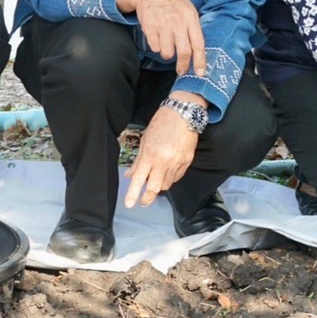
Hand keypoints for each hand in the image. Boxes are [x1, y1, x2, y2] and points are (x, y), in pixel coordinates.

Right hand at [117, 0, 206, 77]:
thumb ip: (193, 28)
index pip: (198, 44)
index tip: (200, 73)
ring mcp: (163, 25)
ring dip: (167, 54)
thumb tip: (199, 51)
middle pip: (183, 52)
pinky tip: (157, 37)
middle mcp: (178, 22)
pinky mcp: (149, 27)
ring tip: (167, 46)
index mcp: (191, 18)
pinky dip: (156, 47)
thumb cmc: (173, 2)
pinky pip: (155, 47)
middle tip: (181, 71)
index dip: (200, 61)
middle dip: (183, 66)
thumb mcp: (189, 10)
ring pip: (167, 53)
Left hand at [125, 93, 203, 207]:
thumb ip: (138, 160)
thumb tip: (130, 174)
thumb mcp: (145, 140)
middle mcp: (164, 161)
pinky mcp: (187, 162)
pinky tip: (167, 173)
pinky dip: (170, 178)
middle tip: (144, 201)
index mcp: (150, 154)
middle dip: (147, 198)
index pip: (139, 179)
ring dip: (159, 186)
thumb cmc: (162, 123)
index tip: (129, 204)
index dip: (133, 194)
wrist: (184, 113)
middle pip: (154, 188)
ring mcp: (177, 162)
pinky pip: (177, 177)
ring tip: (156, 181)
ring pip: (166, 185)